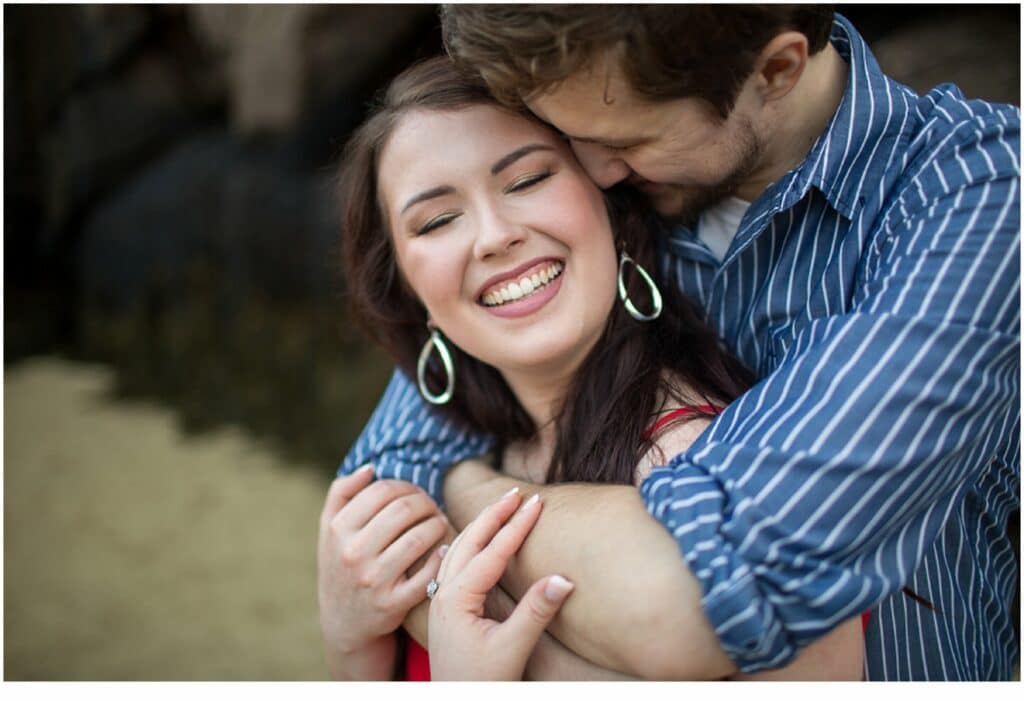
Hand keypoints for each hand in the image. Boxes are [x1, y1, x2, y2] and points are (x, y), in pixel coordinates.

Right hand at [317, 466, 447, 678]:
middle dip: (426, 502)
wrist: (344, 622)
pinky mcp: (392, 604)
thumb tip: (370, 468)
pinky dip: (440, 556)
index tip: (415, 493)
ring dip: (438, 524)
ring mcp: (373, 580)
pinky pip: (427, 573)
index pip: (382, 490)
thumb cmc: (341, 564)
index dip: (406, 486)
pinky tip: (442, 549)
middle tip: (433, 506)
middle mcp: (353, 554)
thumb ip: (342, 492)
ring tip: (440, 522)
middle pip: (404, 510)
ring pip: (420, 538)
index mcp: (338, 530)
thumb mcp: (329, 529)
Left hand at [427, 488, 574, 679]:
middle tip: (517, 492)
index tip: (537, 503)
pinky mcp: (444, 610)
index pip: (491, 552)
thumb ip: (536, 611)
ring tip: (501, 507)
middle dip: (493, 514)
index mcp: (457, 599)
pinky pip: (452, 564)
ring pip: (458, 550)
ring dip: (480, 526)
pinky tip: (466, 541)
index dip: (516, 526)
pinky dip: (466, 544)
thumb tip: (565, 577)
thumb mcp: (513, 648)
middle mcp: (443, 594)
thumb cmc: (482, 685)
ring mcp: (440, 602)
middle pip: (468, 541)